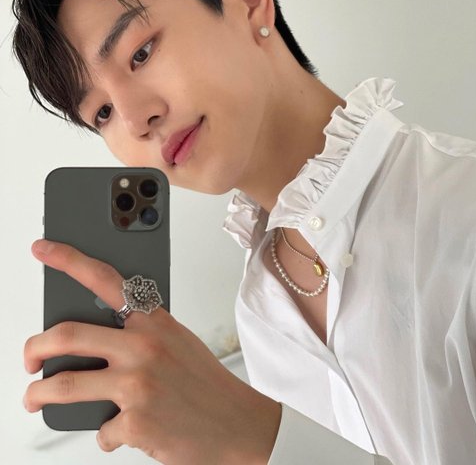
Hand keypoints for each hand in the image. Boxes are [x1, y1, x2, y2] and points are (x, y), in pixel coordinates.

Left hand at [24, 239, 280, 463]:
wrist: (238, 423)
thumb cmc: (205, 382)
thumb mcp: (176, 342)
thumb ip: (138, 334)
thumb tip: (93, 340)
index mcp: (153, 321)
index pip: (105, 279)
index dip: (69, 260)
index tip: (43, 249)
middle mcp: (143, 347)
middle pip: (67, 335)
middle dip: (34, 349)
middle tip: (29, 359)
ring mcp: (137, 384)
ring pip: (64, 386)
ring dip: (38, 396)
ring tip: (35, 399)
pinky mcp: (135, 423)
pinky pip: (100, 430)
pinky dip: (105, 433)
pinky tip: (119, 431)